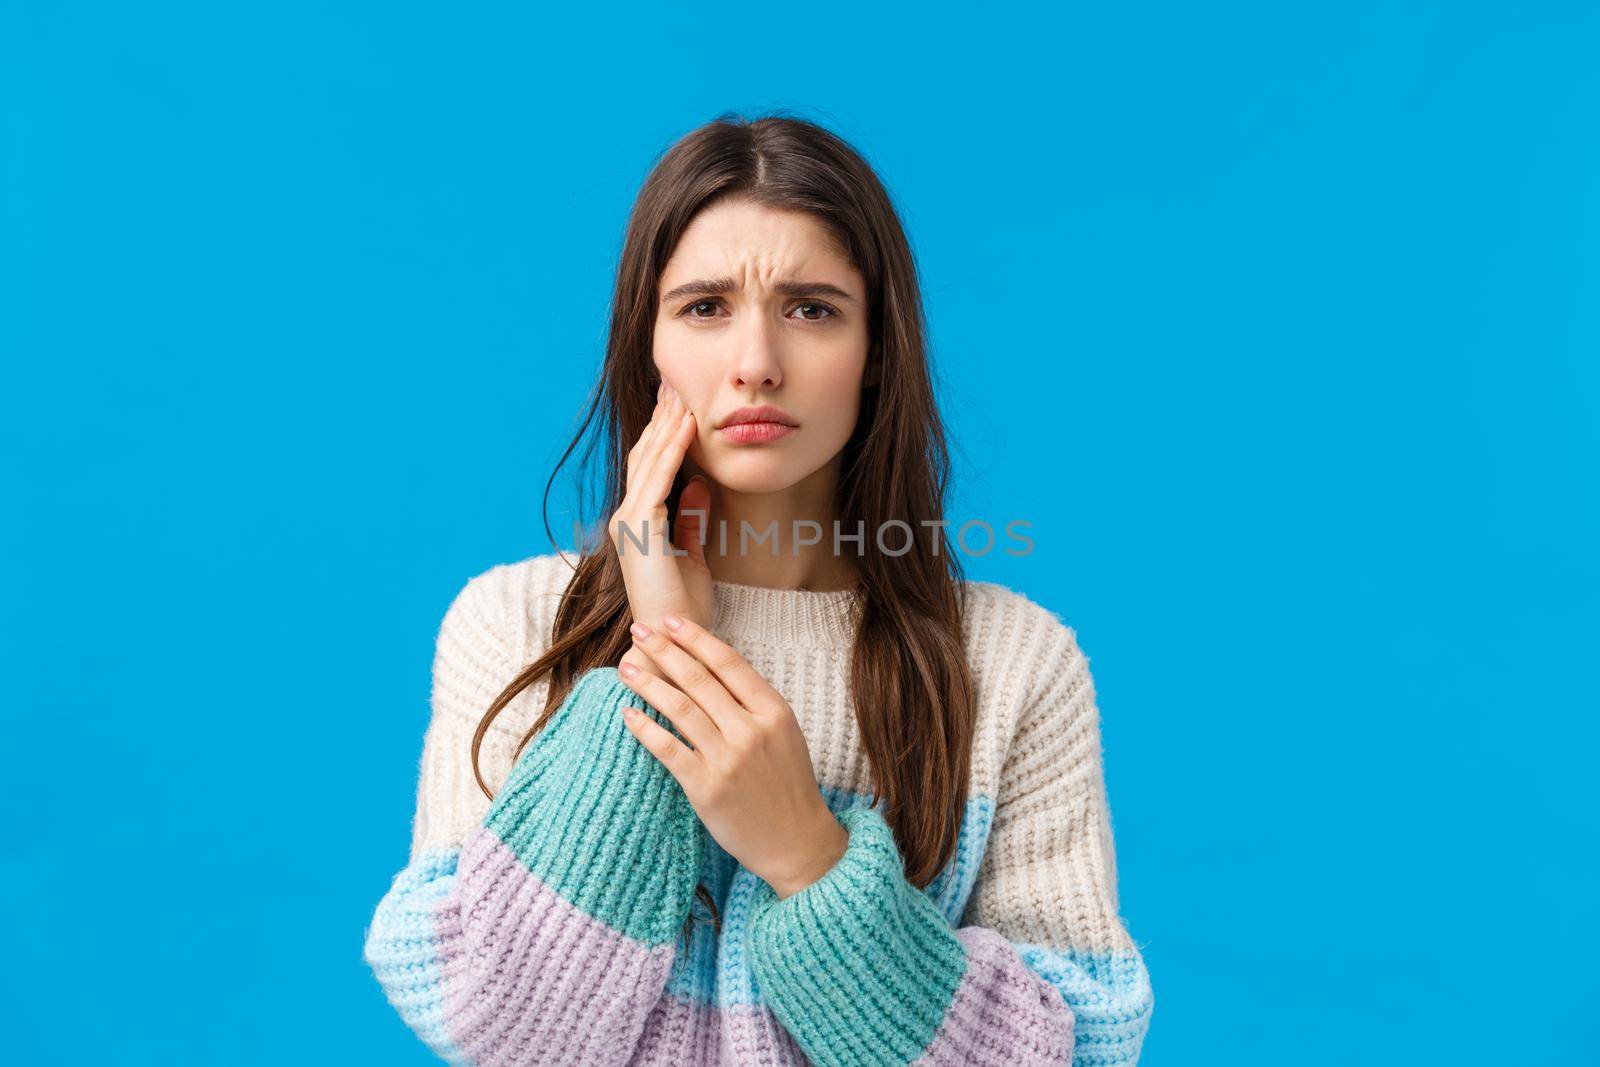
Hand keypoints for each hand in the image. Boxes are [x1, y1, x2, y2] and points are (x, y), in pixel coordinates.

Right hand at [609, 378, 712, 679]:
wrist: (671, 643)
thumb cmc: (683, 609)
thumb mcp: (693, 557)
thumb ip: (692, 521)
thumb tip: (701, 486)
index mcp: (638, 525)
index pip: (649, 468)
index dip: (662, 435)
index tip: (678, 405)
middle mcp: (626, 519)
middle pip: (643, 456)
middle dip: (660, 420)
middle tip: (675, 384)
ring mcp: (630, 523)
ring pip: (648, 461)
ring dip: (666, 426)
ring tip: (681, 394)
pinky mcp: (641, 530)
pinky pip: (658, 480)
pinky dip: (673, 450)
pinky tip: (687, 427)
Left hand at [616, 613, 849, 898]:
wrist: (797, 841)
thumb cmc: (788, 784)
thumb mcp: (783, 733)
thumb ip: (753, 704)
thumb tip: (710, 668)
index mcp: (773, 711)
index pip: (728, 662)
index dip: (695, 637)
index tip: (670, 620)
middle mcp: (751, 731)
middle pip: (699, 679)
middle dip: (665, 650)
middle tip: (639, 630)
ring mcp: (727, 760)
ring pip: (680, 708)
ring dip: (648, 683)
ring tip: (626, 668)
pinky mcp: (706, 788)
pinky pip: (668, 750)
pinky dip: (645, 729)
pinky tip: (628, 714)